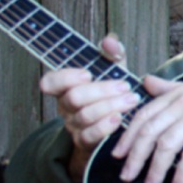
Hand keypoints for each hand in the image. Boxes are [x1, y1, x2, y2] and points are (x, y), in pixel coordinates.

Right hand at [40, 34, 140, 182]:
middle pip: (75, 98)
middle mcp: (65, 106)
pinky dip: (105, 126)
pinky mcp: (85, 142)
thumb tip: (110, 40)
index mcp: (66, 87)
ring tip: (131, 100)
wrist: (115, 124)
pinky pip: (90, 136)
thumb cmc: (111, 91)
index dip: (66, 78)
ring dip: (111, 106)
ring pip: (85, 116)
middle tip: (125, 86)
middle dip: (102, 90)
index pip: (50, 82)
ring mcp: (73, 125)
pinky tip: (119, 118)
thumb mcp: (112, 70)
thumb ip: (112, 54)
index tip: (88, 74)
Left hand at [110, 75, 182, 182]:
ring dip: (155, 170)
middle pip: (149, 133)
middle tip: (126, 176)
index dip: (128, 136)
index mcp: (178, 94)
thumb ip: (171, 88)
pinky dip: (181, 174)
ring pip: (166, 147)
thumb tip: (147, 82)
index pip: (144, 115)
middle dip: (135, 158)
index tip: (118, 154)